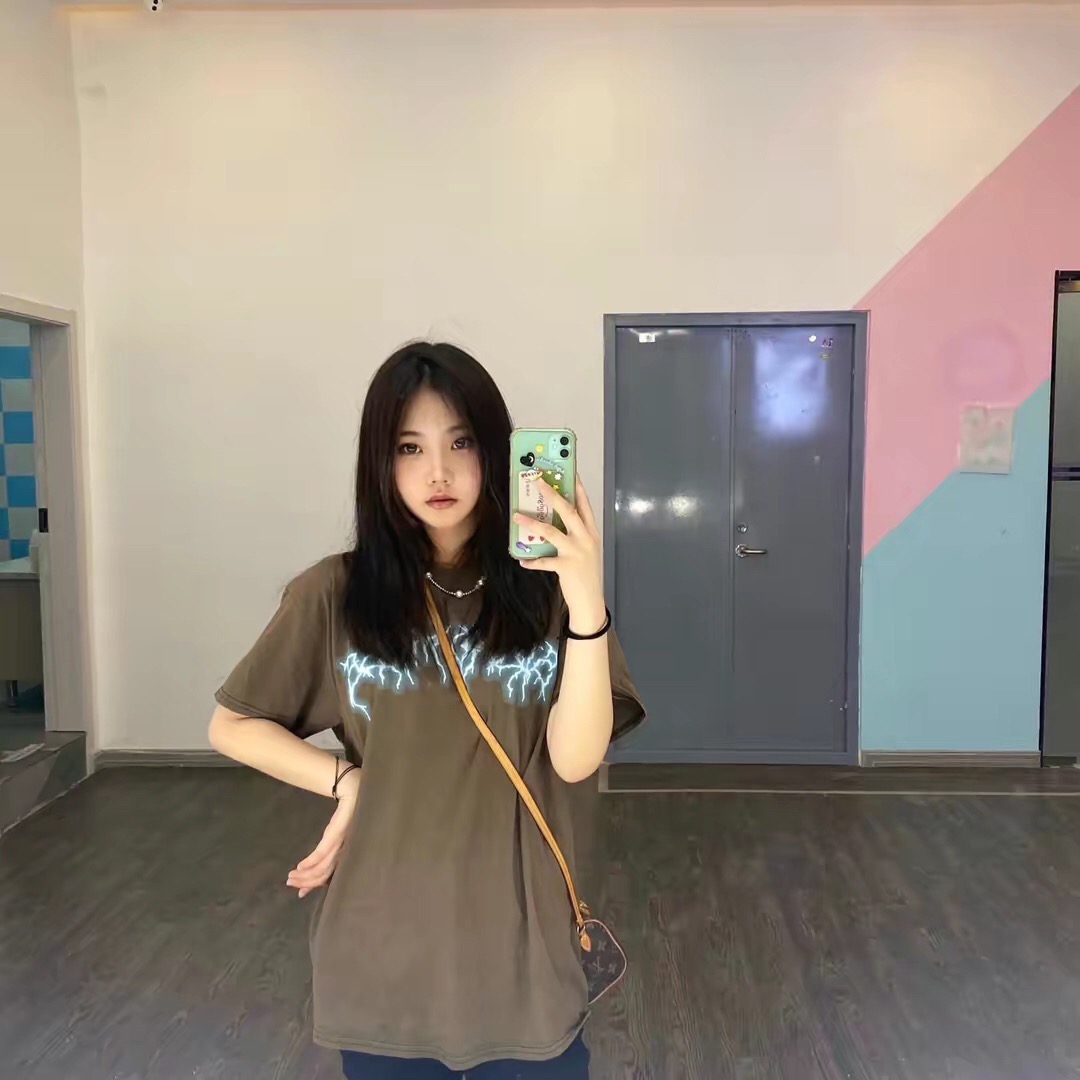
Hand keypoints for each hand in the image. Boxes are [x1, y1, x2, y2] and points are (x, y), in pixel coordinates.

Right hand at [286, 773, 357, 898]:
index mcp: (346, 854)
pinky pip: (322, 853)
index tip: (300, 893)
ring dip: (304, 876)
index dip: (313, 885)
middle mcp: (345, 853)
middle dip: (305, 882)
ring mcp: (341, 845)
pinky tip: (300, 867)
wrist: (354, 793)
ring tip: (291, 877)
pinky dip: (310, 862)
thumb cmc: (348, 814)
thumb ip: (327, 849)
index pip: (329, 876)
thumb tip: (312, 863)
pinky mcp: (337, 836)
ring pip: (322, 868)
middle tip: (290, 884)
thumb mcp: (336, 835)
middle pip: (324, 876)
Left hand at [513, 476, 605, 629]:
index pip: (584, 505)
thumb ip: (574, 535)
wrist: (590, 601)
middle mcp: (585, 538)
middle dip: (552, 495)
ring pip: (551, 532)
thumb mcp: (586, 551)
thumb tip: (555, 521)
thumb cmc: (585, 574)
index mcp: (591, 533)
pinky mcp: (566, 566)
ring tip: (516, 515)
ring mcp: (576, 552)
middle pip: (568, 511)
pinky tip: (522, 560)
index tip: (570, 471)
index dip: (577, 488)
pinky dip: (532, 560)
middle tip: (538, 482)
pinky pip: (544, 560)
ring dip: (532, 523)